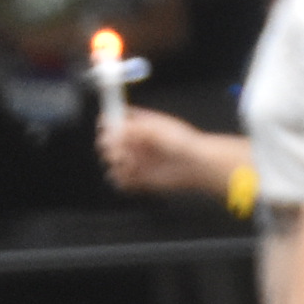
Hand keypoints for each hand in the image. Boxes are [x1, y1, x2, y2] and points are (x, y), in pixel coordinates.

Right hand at [97, 103, 228, 197]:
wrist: (197, 165)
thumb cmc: (183, 143)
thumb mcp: (157, 129)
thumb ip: (134, 129)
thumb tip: (113, 130)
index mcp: (136, 125)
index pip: (111, 122)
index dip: (106, 126)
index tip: (108, 130)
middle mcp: (133, 143)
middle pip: (107, 144)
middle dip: (109, 148)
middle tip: (120, 151)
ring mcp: (135, 161)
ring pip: (112, 164)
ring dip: (117, 165)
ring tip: (131, 165)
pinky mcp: (139, 179)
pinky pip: (120, 182)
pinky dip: (122, 180)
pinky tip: (134, 176)